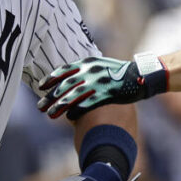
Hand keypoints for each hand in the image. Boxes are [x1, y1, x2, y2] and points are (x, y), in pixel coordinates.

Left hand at [37, 56, 163, 119]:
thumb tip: (72, 79)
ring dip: (60, 106)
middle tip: (40, 107)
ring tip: (50, 114)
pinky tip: (69, 117)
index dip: (51, 79)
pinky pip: (87, 103)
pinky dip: (77, 110)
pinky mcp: (106, 94)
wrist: (140, 75)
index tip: (40, 87)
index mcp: (88, 62)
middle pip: (65, 85)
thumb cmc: (119, 73)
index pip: (64, 70)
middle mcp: (91, 71)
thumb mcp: (101, 65)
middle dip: (50, 96)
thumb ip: (86, 70)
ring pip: (73, 95)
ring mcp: (98, 82)